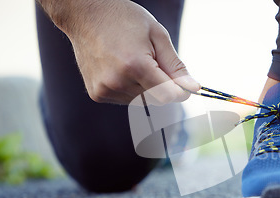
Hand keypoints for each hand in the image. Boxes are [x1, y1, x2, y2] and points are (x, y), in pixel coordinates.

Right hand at [44, 0, 199, 104]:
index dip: (179, 90)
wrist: (85, 14)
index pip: (169, 96)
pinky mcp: (97, 94)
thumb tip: (194, 88)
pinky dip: (130, 89)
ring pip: (141, 101)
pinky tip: (121, 69)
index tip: (181, 81)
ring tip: (131, 61)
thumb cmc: (124, 19)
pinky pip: (125, 100)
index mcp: (136, 66)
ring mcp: (105, 90)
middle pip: (156, 100)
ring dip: (144, 88)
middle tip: (151, 61)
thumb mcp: (158, 36)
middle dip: (161, 86)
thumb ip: (176, 66)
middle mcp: (118, 82)